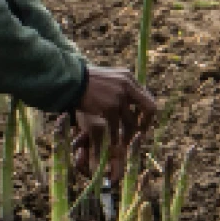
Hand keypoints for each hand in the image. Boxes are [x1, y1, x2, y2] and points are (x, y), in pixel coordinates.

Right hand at [72, 65, 157, 181]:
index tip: (141, 122)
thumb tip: (133, 104)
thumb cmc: (85, 81)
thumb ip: (121, 87)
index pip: (147, 98)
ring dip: (127, 135)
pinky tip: (111, 142)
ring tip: (122, 142)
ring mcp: (119, 97)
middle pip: (149, 108)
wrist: (69, 80)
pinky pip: (116, 127)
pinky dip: (114, 137)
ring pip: (132, 122)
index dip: (146, 113)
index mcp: (128, 78)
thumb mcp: (108, 79)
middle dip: (146, 123)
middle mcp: (127, 86)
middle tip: (140, 133)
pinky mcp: (109, 107)